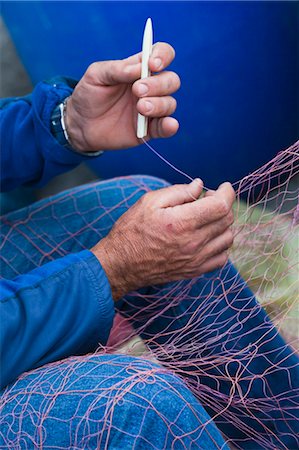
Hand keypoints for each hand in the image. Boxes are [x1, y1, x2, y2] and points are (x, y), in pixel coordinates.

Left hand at [66, 43, 179, 151]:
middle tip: (137, 90)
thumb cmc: (89, 95)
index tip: (152, 64)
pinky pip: (166, 127)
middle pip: (171, 80)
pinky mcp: (150, 130)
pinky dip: (170, 126)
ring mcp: (152, 109)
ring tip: (140, 108)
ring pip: (170, 103)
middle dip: (158, 84)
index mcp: (139, 69)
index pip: (162, 55)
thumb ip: (118, 69)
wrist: (81, 125)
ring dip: (159, 104)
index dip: (163, 56)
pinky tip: (168, 124)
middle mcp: (150, 88)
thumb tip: (141, 67)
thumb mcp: (97, 75)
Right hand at [92, 180, 234, 299]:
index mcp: (182, 222)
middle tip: (209, 199)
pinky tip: (207, 238)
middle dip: (223, 204)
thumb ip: (178, 191)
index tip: (223, 186)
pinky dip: (220, 245)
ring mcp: (196, 259)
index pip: (221, 206)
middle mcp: (193, 243)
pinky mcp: (194, 271)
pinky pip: (221, 258)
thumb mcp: (149, 202)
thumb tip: (199, 185)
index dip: (227, 192)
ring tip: (207, 218)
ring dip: (222, 224)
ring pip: (227, 239)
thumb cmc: (131, 230)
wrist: (120, 264)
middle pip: (226, 220)